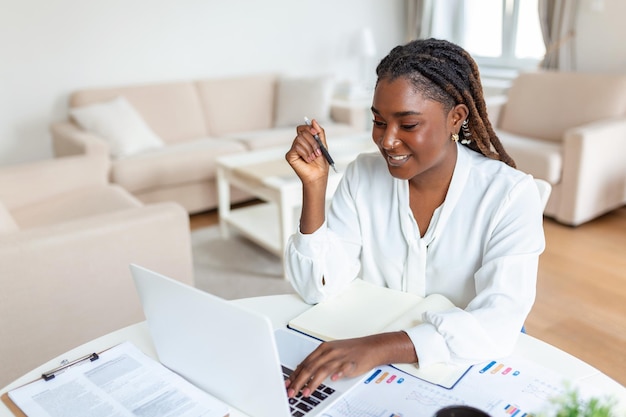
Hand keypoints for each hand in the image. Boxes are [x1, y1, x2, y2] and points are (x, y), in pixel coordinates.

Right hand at [285, 118, 328, 185]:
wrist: (318, 175)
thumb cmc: (321, 163)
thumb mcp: (323, 145)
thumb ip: (319, 132)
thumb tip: (313, 120)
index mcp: (305, 140)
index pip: (302, 128)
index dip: (308, 128)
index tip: (315, 133)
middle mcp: (297, 143)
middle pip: (302, 133)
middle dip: (313, 142)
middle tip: (318, 152)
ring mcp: (293, 149)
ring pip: (300, 140)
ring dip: (310, 149)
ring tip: (313, 157)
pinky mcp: (289, 156)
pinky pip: (296, 147)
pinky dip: (305, 153)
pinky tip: (308, 160)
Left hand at [285, 332, 416, 397]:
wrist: (371, 347)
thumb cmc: (351, 351)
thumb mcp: (331, 353)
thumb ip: (318, 361)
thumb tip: (303, 370)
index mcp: (323, 349)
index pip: (304, 362)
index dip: (295, 374)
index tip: (287, 384)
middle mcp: (329, 352)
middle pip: (309, 367)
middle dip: (299, 381)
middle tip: (292, 391)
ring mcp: (339, 357)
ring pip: (322, 369)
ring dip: (312, 382)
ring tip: (306, 392)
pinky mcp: (350, 362)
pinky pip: (342, 368)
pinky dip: (337, 374)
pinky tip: (333, 380)